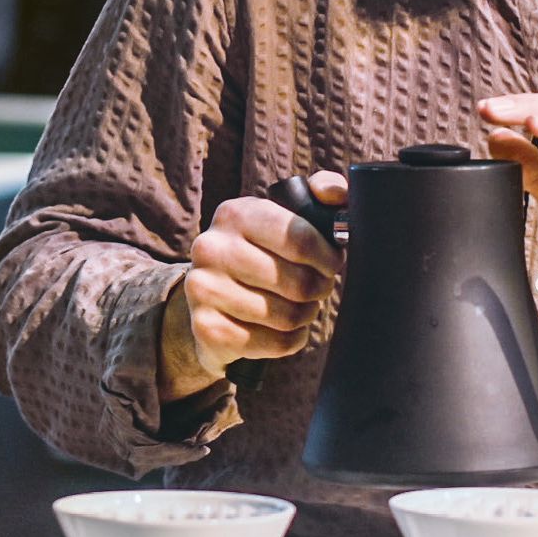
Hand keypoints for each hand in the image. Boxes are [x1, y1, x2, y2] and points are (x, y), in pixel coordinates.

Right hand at [160, 174, 345, 401]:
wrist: (213, 298)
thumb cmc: (265, 253)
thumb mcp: (288, 216)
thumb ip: (321, 195)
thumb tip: (334, 193)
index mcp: (235, 213)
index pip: (299, 237)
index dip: (328, 256)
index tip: (333, 263)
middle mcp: (211, 247)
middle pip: (297, 282)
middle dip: (319, 289)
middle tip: (317, 288)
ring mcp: (202, 289)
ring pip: (287, 316)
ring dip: (305, 316)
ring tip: (300, 307)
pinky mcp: (206, 328)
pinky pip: (273, 343)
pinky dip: (290, 340)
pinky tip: (284, 329)